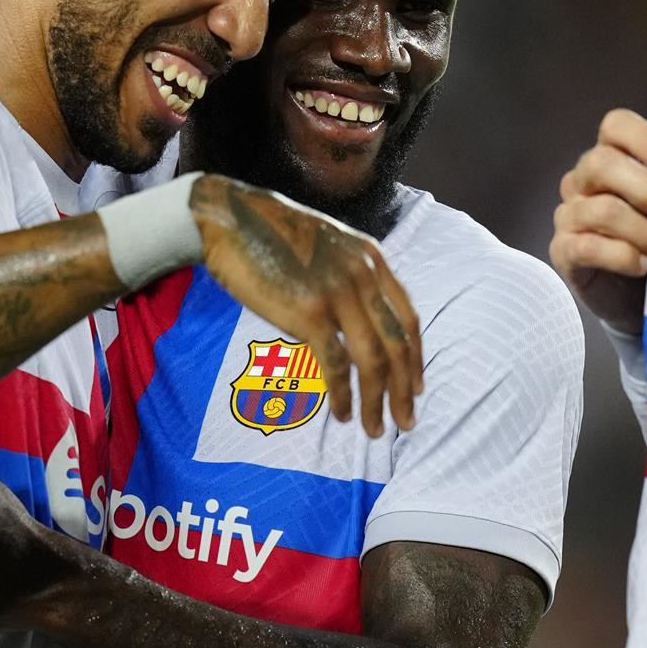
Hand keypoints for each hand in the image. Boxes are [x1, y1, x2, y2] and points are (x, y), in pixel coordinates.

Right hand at [189, 175, 423, 438]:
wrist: (231, 218)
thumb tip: (355, 323)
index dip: (415, 358)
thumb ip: (350, 277)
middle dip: (403, 390)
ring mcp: (338, 294)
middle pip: (397, 344)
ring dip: (377, 401)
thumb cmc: (271, 235)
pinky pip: (336, 364)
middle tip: (406, 423)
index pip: (407, 317)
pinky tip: (343, 412)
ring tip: (374, 429)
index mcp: (372, 259)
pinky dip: (342, 394)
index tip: (415, 387)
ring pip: (372, 360)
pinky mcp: (309, 312)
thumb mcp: (328, 245)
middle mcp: (363, 276)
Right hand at [550, 108, 646, 337]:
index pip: (616, 126)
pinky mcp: (562, 251)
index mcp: (610, 156)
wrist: (644, 296)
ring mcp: (568, 215)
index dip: (646, 139)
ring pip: (602, 209)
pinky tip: (644, 266)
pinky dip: (624, 256)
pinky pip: (588, 247)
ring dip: (644, 231)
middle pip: (601, 163)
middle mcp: (581, 181)